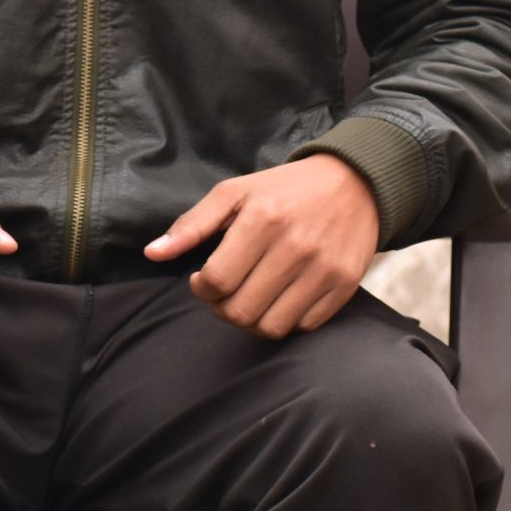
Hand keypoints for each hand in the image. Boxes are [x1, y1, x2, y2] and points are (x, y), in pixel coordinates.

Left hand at [142, 158, 379, 339]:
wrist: (356, 182)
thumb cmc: (286, 188)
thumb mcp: (236, 192)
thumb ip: (192, 224)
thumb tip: (153, 254)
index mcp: (263, 219)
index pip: (217, 281)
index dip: (201, 289)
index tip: (203, 279)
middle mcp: (295, 247)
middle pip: (241, 312)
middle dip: (223, 308)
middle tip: (226, 291)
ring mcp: (322, 269)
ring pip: (271, 327)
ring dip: (252, 319)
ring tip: (251, 297)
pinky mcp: (344, 285)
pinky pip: (303, 326)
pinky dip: (286, 319)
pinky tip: (281, 296)